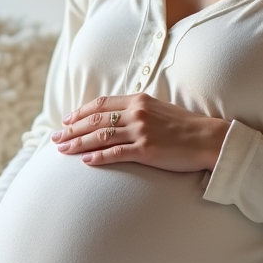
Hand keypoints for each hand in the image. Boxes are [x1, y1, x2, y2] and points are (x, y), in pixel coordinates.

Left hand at [52, 94, 229, 171]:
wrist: (207, 139)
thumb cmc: (184, 126)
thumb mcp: (158, 108)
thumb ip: (136, 109)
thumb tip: (115, 116)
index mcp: (138, 100)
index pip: (101, 104)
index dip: (80, 112)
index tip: (66, 121)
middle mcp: (137, 113)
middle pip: (95, 120)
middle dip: (71, 129)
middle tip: (55, 138)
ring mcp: (141, 131)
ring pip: (100, 136)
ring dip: (78, 143)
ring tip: (62, 151)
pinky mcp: (147, 150)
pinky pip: (116, 153)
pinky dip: (98, 157)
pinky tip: (85, 161)